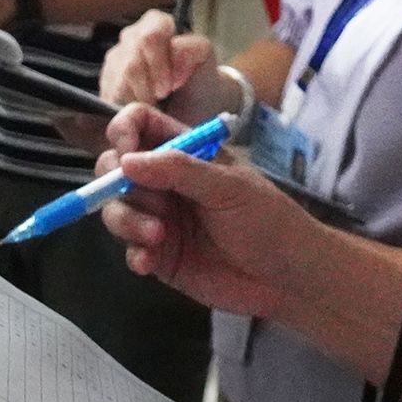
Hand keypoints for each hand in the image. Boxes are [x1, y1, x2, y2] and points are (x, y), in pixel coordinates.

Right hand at [98, 103, 312, 320]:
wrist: (286, 277)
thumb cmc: (267, 219)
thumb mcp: (228, 187)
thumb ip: (179, 170)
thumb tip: (127, 160)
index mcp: (185, 152)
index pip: (141, 125)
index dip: (124, 130)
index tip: (124, 151)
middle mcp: (165, 182)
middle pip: (116, 168)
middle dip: (115, 181)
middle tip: (136, 197)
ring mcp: (160, 218)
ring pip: (117, 209)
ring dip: (126, 220)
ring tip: (156, 236)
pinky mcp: (159, 255)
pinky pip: (129, 249)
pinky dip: (133, 254)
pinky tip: (149, 261)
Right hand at [99, 9, 222, 118]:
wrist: (193, 108)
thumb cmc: (199, 81)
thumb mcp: (206, 63)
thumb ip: (194, 48)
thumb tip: (172, 54)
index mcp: (157, 23)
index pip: (150, 37)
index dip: (158, 65)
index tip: (169, 87)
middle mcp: (132, 36)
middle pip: (131, 63)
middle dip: (148, 88)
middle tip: (162, 100)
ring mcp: (115, 58)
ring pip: (119, 82)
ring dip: (139, 100)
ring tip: (155, 105)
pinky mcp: (106, 82)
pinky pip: (109, 97)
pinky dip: (127, 109)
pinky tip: (141, 108)